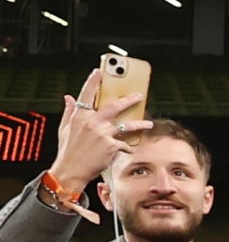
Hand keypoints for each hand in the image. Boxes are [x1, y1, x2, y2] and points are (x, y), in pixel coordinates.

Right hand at [52, 70, 147, 196]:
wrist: (71, 170)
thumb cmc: (68, 150)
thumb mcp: (65, 129)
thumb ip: (69, 112)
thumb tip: (68, 98)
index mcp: (79, 117)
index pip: (86, 95)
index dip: (93, 82)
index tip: (99, 71)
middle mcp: (92, 122)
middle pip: (114, 106)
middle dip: (129, 100)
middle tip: (139, 96)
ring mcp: (102, 134)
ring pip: (126, 125)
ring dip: (140, 124)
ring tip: (149, 124)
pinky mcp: (111, 146)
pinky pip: (124, 144)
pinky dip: (127, 147)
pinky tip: (128, 149)